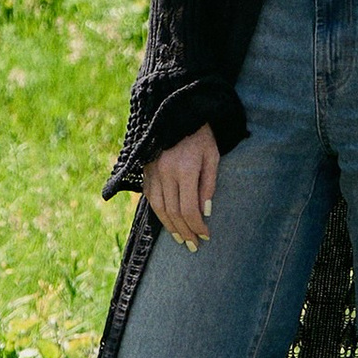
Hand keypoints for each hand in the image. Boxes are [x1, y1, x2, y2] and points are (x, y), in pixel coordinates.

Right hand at [141, 125, 219, 249]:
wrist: (176, 112)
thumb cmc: (200, 135)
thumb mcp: (212, 156)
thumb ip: (209, 184)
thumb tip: (205, 212)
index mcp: (184, 169)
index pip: (189, 209)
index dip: (197, 226)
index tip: (206, 236)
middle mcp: (165, 172)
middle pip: (173, 212)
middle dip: (185, 232)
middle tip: (194, 245)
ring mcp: (152, 171)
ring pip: (159, 208)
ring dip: (170, 227)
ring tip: (181, 239)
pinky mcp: (145, 170)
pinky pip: (150, 197)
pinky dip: (158, 213)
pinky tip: (167, 222)